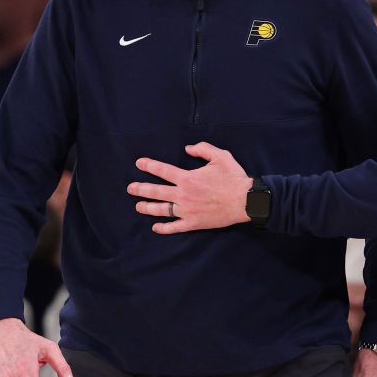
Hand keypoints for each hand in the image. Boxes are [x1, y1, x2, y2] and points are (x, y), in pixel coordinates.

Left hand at [127, 143, 252, 232]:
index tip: (139, 164)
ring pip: (162, 210)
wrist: (246, 201)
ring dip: (147, 208)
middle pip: (156, 192)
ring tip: (138, 206)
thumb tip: (187, 149)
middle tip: (130, 188)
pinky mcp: (194, 223)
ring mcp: (187, 210)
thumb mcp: (220, 156)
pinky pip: (175, 227)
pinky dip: (164, 228)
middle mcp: (183, 194)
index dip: (149, 166)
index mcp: (188, 178)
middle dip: (141, 189)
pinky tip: (155, 227)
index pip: (162, 170)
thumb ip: (202, 149)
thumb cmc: (234, 178)